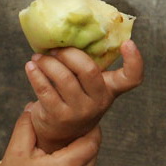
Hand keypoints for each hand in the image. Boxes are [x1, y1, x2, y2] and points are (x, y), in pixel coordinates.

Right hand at [0, 111, 100, 165]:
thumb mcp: (16, 151)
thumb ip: (26, 125)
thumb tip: (33, 106)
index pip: (91, 140)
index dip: (88, 127)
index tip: (79, 118)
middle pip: (93, 151)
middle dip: (85, 138)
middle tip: (73, 126)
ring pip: (91, 165)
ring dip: (82, 153)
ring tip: (67, 144)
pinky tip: (63, 163)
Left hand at [24, 40, 142, 152]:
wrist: (61, 133)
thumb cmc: (75, 98)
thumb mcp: (88, 85)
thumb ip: (86, 65)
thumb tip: (69, 32)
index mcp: (110, 88)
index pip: (132, 78)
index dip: (134, 61)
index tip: (129, 43)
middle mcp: (98, 101)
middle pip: (88, 70)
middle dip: (68, 54)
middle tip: (54, 49)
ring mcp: (79, 111)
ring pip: (63, 78)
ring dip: (47, 63)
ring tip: (38, 57)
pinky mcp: (59, 116)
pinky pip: (45, 89)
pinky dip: (35, 74)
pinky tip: (30, 67)